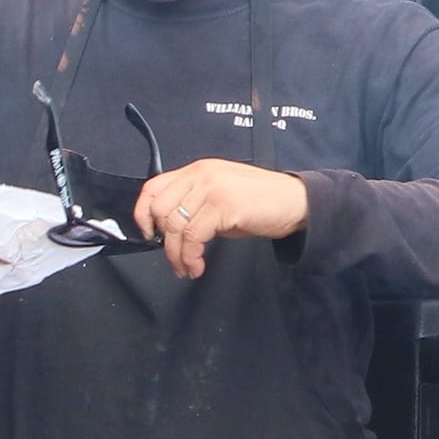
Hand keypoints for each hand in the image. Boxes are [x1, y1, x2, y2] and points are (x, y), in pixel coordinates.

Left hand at [130, 159, 307, 279]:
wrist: (296, 202)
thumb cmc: (259, 203)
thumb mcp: (219, 197)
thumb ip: (193, 205)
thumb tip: (167, 231)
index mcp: (197, 170)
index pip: (153, 187)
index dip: (142, 213)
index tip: (148, 234)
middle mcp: (201, 175)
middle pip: (160, 210)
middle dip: (163, 242)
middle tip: (174, 260)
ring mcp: (212, 188)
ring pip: (175, 227)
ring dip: (177, 255)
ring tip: (187, 268)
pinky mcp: (224, 205)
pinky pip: (193, 236)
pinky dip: (191, 256)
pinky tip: (197, 266)